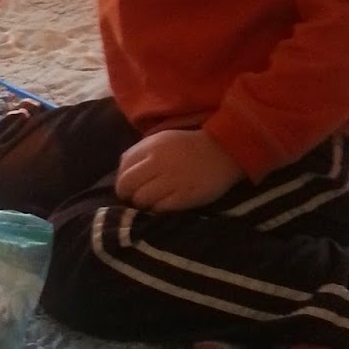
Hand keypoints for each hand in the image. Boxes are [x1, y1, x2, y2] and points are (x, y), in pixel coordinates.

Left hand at [115, 129, 242, 211]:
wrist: (225, 151)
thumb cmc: (190, 146)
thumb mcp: (162, 140)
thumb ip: (141, 153)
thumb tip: (123, 172)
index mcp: (151, 146)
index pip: (123, 167)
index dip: (122, 179)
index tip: (128, 186)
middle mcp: (158, 162)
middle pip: (127, 185)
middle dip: (127, 194)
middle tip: (135, 198)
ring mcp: (172, 180)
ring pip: (141, 199)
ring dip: (142, 203)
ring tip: (152, 201)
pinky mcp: (185, 196)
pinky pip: (160, 208)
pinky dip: (158, 209)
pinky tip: (165, 205)